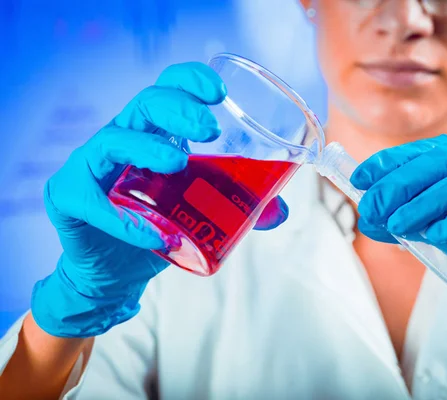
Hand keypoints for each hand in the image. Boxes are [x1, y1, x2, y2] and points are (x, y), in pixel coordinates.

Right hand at [32, 62, 287, 337]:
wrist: (117, 275)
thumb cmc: (158, 229)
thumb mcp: (203, 213)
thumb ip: (242, 209)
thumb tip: (280, 211)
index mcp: (155, 134)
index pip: (168, 91)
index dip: (189, 81)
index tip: (219, 92)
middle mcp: (123, 140)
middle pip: (145, 104)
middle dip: (178, 109)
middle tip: (209, 130)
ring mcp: (92, 166)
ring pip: (113, 140)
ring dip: (148, 149)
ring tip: (179, 165)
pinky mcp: (69, 198)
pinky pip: (92, 200)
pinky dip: (124, 219)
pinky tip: (153, 236)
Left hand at [351, 130, 446, 362]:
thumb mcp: (440, 231)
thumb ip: (409, 220)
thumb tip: (369, 220)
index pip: (424, 152)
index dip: (390, 162)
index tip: (359, 178)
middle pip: (443, 160)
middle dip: (401, 183)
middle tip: (373, 206)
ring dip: (428, 202)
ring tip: (397, 224)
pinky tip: (439, 234)